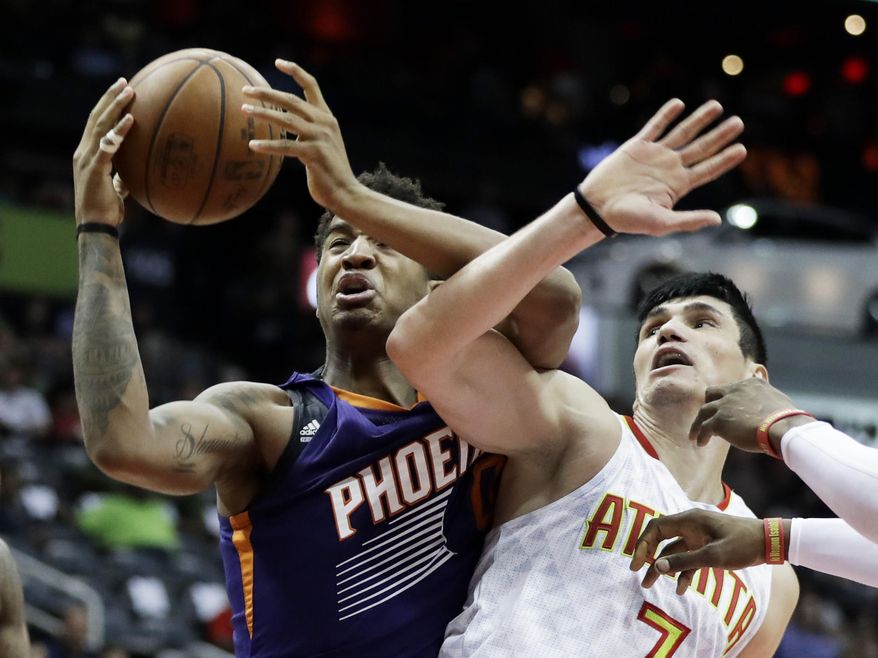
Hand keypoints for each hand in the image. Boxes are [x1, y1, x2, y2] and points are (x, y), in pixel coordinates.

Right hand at [73, 78, 134, 224]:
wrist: (95, 225)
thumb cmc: (106, 209)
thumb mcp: (116, 189)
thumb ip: (122, 178)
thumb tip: (135, 176)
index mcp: (88, 154)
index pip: (95, 124)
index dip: (106, 106)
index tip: (120, 91)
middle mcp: (84, 151)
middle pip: (95, 117)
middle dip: (109, 97)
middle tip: (124, 81)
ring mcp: (87, 158)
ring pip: (100, 125)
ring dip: (115, 106)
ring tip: (130, 91)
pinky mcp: (94, 167)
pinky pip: (109, 145)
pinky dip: (120, 130)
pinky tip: (132, 119)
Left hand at [243, 60, 357, 213]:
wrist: (346, 192)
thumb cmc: (329, 171)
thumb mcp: (322, 144)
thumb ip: (308, 130)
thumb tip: (286, 124)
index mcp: (326, 117)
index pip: (312, 86)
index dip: (295, 71)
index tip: (278, 62)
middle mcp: (324, 123)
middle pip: (291, 100)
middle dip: (266, 93)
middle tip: (245, 90)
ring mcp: (320, 138)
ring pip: (286, 120)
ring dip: (263, 114)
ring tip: (244, 110)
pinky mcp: (315, 154)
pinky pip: (286, 146)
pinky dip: (268, 146)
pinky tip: (253, 146)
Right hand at [581, 99, 745, 235]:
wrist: (597, 207)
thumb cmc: (627, 220)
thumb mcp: (661, 223)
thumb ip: (688, 220)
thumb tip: (718, 220)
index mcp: (678, 185)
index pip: (708, 170)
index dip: (725, 160)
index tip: (742, 149)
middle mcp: (669, 168)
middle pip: (701, 148)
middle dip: (720, 135)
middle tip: (739, 122)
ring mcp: (654, 155)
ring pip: (682, 133)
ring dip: (699, 120)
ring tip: (717, 106)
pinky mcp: (637, 146)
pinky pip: (655, 126)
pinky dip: (666, 115)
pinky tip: (679, 104)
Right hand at [630, 509, 764, 594]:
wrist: (769, 543)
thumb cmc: (742, 544)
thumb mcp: (713, 555)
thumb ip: (684, 561)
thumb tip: (657, 567)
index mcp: (689, 520)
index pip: (656, 528)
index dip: (643, 544)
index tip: (636, 563)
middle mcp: (690, 526)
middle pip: (661, 540)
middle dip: (648, 557)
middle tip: (638, 574)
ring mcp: (698, 537)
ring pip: (673, 552)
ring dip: (664, 568)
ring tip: (651, 585)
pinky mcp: (707, 548)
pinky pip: (689, 560)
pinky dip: (683, 573)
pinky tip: (681, 589)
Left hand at [689, 378, 801, 450]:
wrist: (783, 428)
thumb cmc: (787, 419)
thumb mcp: (777, 398)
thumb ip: (766, 395)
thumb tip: (770, 397)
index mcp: (749, 384)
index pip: (731, 388)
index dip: (726, 398)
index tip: (725, 408)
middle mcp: (734, 391)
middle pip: (711, 393)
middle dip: (709, 404)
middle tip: (707, 417)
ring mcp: (725, 405)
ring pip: (703, 411)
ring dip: (698, 423)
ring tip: (695, 435)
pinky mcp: (719, 420)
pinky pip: (704, 427)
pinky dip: (701, 435)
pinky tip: (700, 443)